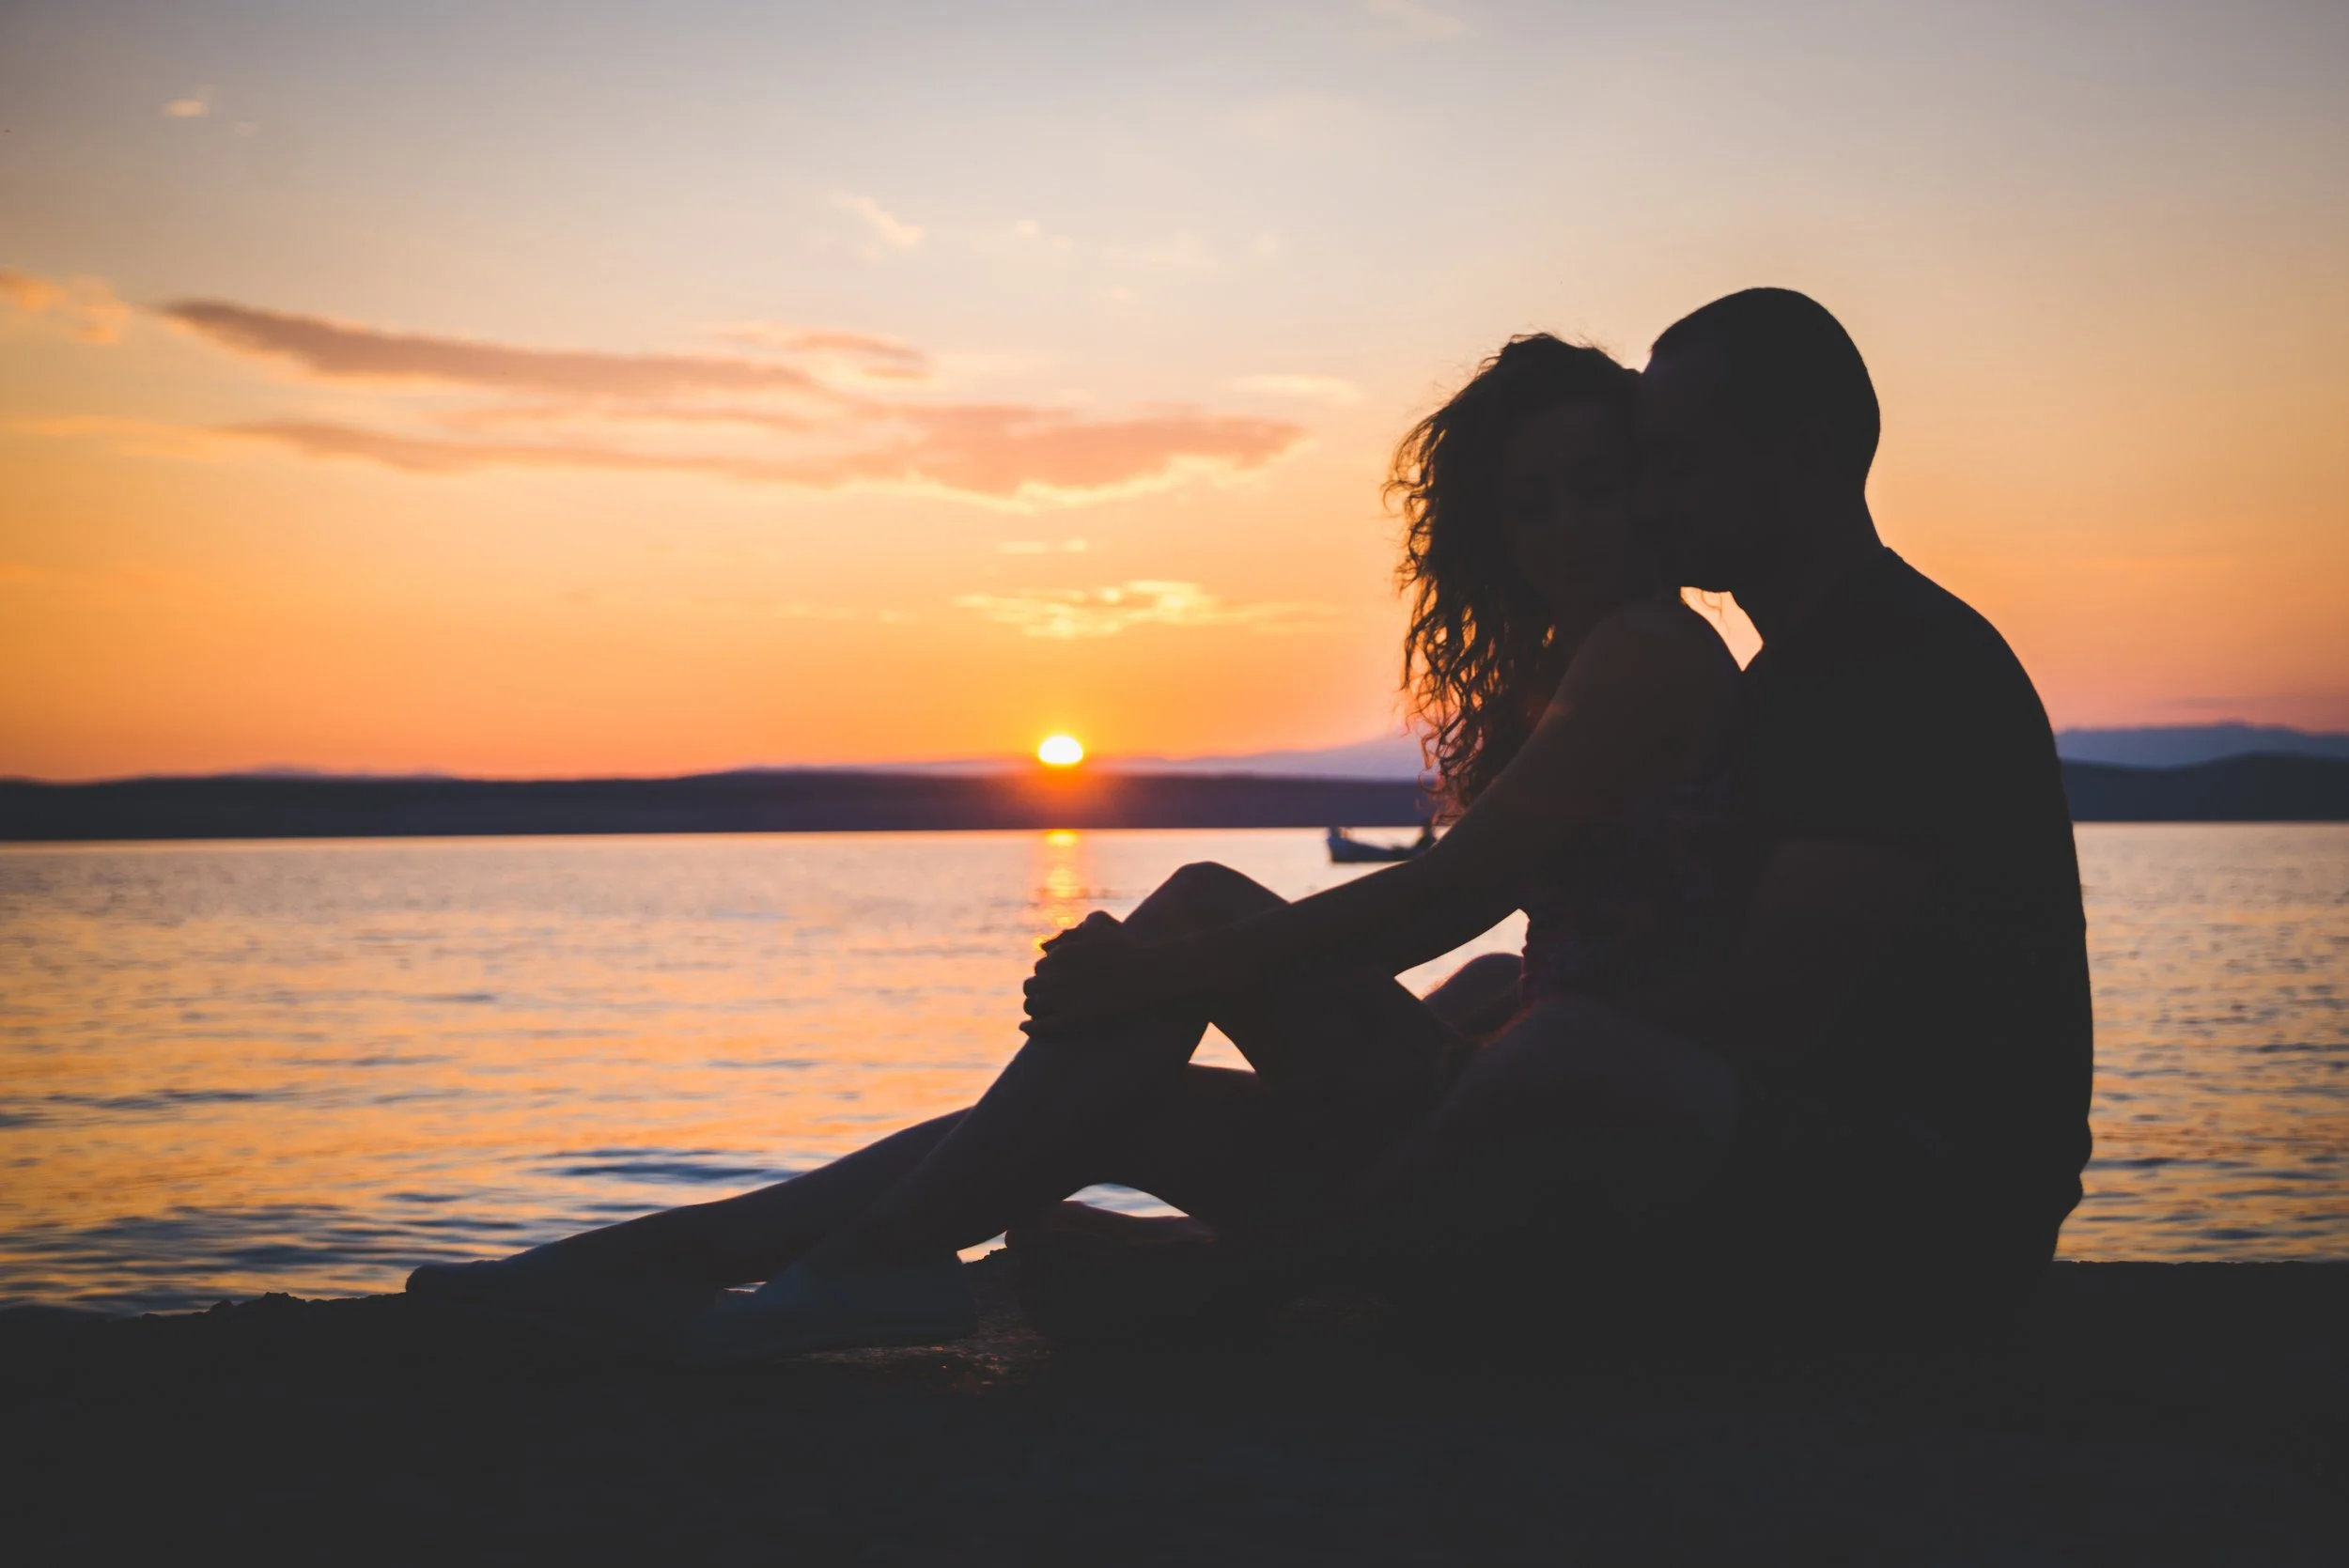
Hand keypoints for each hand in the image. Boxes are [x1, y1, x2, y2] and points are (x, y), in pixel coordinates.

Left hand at [1022, 911, 1183, 1033]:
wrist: (1148, 975)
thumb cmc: (1129, 951)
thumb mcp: (1100, 929)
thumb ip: (1073, 932)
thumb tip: (1044, 945)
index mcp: (1061, 955)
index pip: (1040, 966)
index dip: (1047, 974)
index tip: (1054, 980)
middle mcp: (1057, 975)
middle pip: (1032, 985)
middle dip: (1037, 990)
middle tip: (1044, 997)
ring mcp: (1063, 999)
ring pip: (1032, 1004)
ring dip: (1033, 1008)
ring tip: (1038, 1013)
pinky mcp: (1072, 1020)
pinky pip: (1041, 1026)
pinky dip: (1031, 1027)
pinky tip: (1026, 1027)